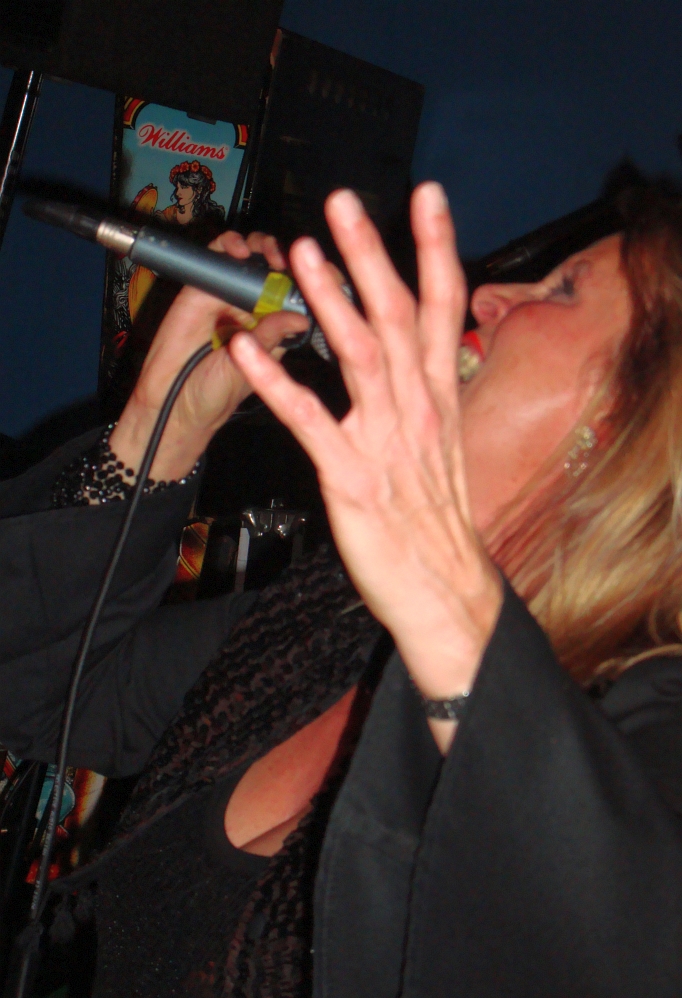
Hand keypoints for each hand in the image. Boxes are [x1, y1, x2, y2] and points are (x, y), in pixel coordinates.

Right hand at [110, 230, 308, 479]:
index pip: (300, 298)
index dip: (317, 283)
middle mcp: (255, 310)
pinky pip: (218, 256)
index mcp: (275, 330)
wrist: (171, 401)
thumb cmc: (213, 396)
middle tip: (297, 263)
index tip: (328, 274)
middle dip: (293, 260)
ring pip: (253, 257)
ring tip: (269, 255)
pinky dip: (230, 245)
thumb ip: (270, 339)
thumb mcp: (251, 371)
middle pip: (280, 270)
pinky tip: (238, 251)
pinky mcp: (201, 287)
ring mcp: (229, 297)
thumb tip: (301, 315)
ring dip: (265, 248)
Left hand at [230, 185, 502, 749]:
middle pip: (397, 316)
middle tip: (343, 201)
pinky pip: (312, 422)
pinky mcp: (352, 478)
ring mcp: (386, 442)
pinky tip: (251, 350)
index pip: (444, 309)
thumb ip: (424, 390)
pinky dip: (280, 383)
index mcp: (439, 398)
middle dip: (371, 254)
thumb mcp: (442, 442)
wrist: (443, 587)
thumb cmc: (437, 518)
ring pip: (360, 356)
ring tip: (300, 254)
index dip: (436, 249)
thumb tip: (411, 349)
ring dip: (330, 302)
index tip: (427, 197)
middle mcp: (417, 409)